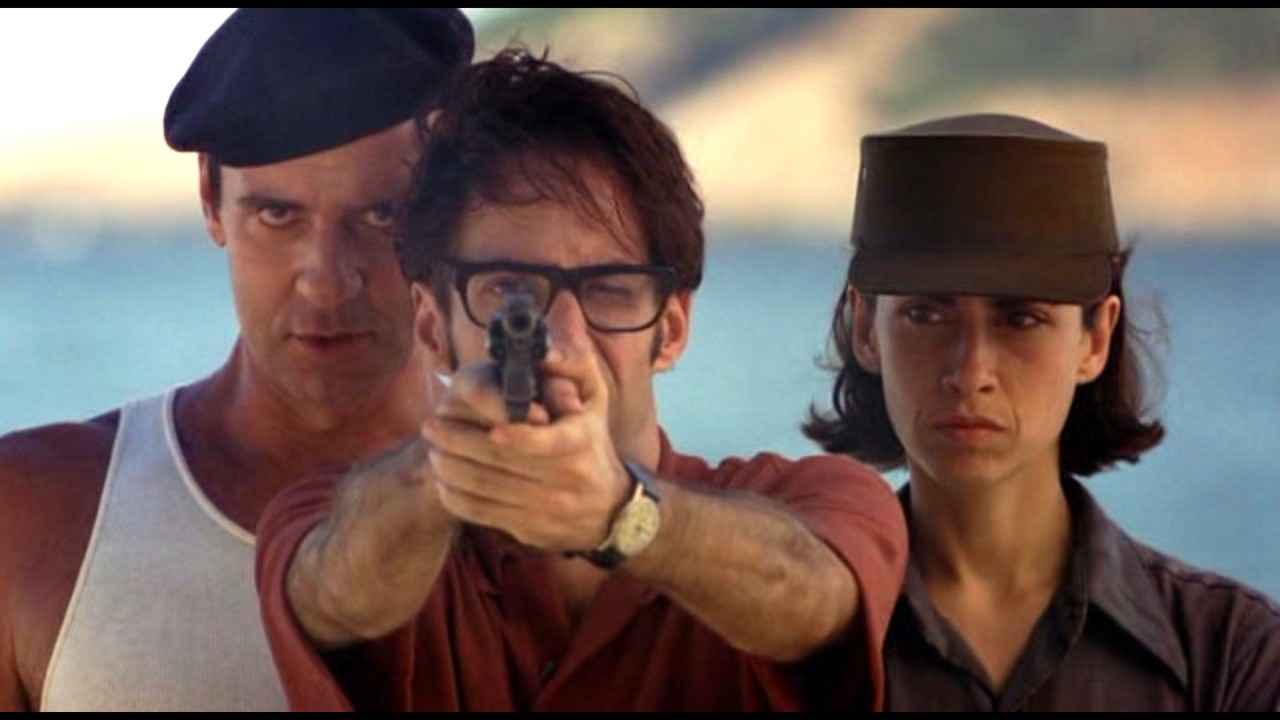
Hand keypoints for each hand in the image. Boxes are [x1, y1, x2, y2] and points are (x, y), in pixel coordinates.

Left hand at [420, 317, 629, 551]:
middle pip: (500, 462)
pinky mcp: (528, 529)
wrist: (609, 509)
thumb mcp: (593, 395)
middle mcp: (564, 480)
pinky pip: (482, 514)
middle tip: (430, 425)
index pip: (544, 442)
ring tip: (432, 449)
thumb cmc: (592, 439)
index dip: (515, 435)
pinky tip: (442, 480)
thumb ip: (573, 352)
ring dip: (450, 467)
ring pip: (485, 489)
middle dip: (458, 442)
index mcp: (579, 442)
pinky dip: (456, 497)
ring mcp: (544, 508)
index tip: (488, 426)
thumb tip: (564, 305)